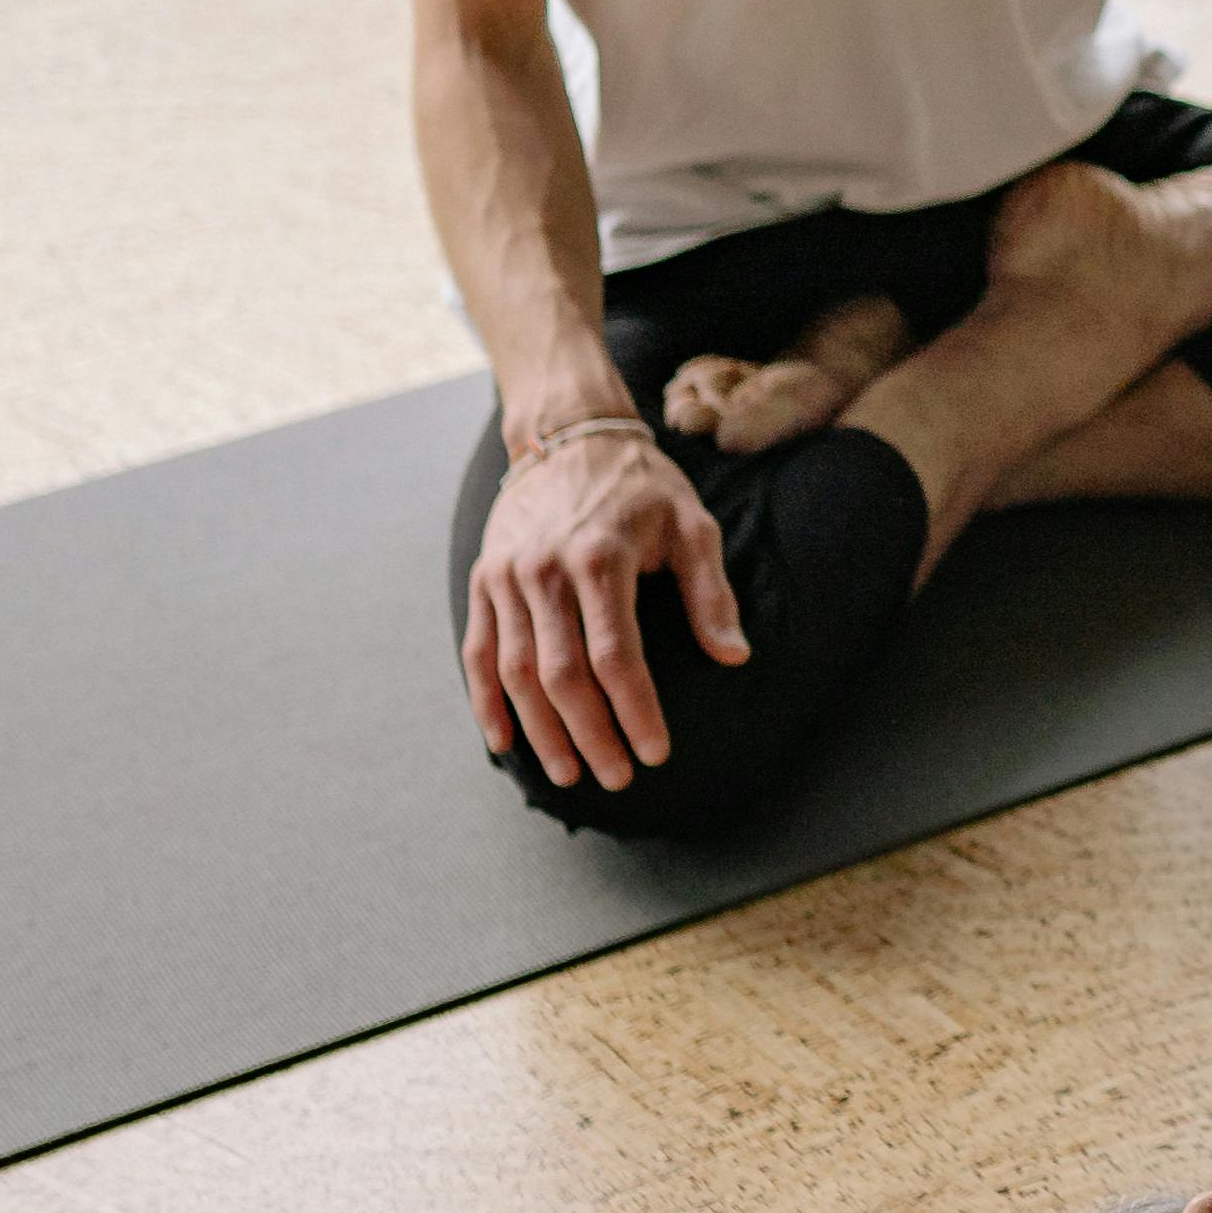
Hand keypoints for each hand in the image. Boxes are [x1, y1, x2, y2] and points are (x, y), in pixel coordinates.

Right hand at [465, 420, 745, 791]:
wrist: (567, 435)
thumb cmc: (641, 486)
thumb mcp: (691, 524)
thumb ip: (710, 593)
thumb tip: (734, 657)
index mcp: (600, 557)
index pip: (616, 655)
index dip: (636, 711)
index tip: (656, 753)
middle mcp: (544, 571)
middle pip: (561, 675)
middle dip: (591, 734)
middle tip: (618, 777)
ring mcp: (506, 577)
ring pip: (515, 672)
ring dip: (541, 731)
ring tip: (570, 774)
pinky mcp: (483, 581)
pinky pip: (478, 652)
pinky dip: (487, 702)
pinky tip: (505, 742)